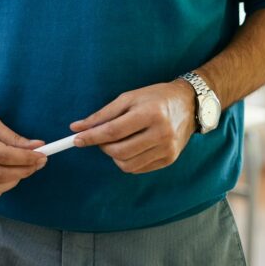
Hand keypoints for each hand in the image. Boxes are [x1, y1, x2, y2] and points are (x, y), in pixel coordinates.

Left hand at [69, 80, 195, 173]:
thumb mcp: (129, 97)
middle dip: (102, 146)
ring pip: (127, 164)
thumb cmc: (155, 97)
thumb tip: (77, 127)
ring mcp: (167, 149)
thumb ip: (103, 114)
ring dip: (114, 155)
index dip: (92, 137)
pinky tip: (130, 147)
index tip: (75, 139)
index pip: (114, 131)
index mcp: (150, 113)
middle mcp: (161, 134)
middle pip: (119, 151)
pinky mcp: (169, 160)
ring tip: (117, 141)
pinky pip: (138, 168)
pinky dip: (127, 161)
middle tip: (100, 137)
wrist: (189, 104)